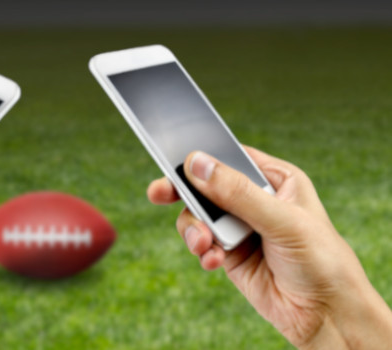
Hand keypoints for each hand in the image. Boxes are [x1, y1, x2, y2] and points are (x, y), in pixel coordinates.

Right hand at [147, 146, 391, 348]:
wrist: (324, 314)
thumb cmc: (321, 261)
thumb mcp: (282, 220)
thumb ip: (238, 193)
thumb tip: (197, 164)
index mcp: (275, 180)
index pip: (231, 157)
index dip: (203, 157)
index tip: (176, 161)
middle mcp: (255, 200)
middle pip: (206, 185)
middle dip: (183, 193)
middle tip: (158, 193)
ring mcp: (239, 227)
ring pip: (198, 216)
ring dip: (195, 230)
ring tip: (204, 245)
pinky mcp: (228, 254)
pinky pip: (201, 243)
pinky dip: (201, 251)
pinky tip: (213, 261)